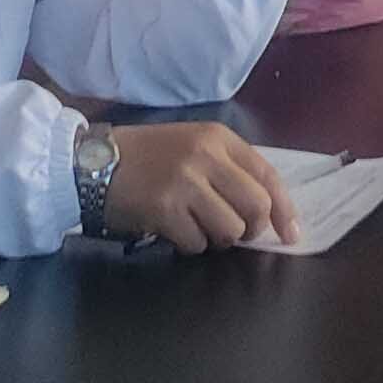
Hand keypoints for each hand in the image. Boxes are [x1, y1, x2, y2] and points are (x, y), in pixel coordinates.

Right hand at [98, 117, 296, 249]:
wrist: (92, 162)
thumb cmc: (146, 157)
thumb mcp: (192, 146)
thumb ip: (228, 169)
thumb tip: (264, 209)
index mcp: (218, 138)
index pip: (268, 175)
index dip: (284, 209)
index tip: (291, 234)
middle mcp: (205, 156)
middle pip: (256, 205)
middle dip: (252, 229)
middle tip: (237, 235)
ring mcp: (185, 182)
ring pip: (230, 229)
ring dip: (218, 239)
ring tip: (198, 229)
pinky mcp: (164, 209)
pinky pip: (197, 243)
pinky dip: (190, 245)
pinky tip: (174, 231)